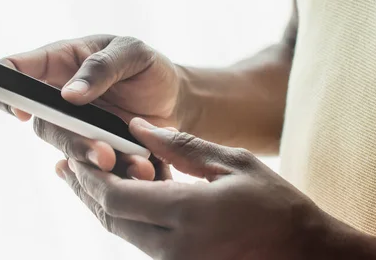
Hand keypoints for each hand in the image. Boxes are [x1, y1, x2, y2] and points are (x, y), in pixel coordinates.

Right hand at [0, 35, 181, 179]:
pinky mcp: (93, 149)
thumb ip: (101, 67)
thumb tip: (68, 95)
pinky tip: (142, 169)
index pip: (17, 70)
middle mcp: (60, 98)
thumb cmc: (146, 66)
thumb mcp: (131, 52)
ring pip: (67, 149)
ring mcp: (75, 126)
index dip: (7, 90)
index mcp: (61, 62)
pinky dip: (117, 172)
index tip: (21, 112)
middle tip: (104, 154)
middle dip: (71, 141)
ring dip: (96, 161)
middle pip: (43, 122)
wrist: (175, 98)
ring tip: (137, 165)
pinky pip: (92, 166)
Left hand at [57, 118, 329, 259]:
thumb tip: (137, 127)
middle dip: (85, 190)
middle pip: (109, 218)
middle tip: (68, 165)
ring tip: (83, 177)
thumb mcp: (234, 163)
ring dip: (100, 204)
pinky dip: (124, 217)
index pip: (116, 197)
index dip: (90, 176)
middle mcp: (174, 246)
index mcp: (188, 213)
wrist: (306, 255)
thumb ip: (181, 146)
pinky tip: (121, 196)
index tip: (77, 153)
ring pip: (120, 232)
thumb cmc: (277, 206)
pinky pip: (140, 241)